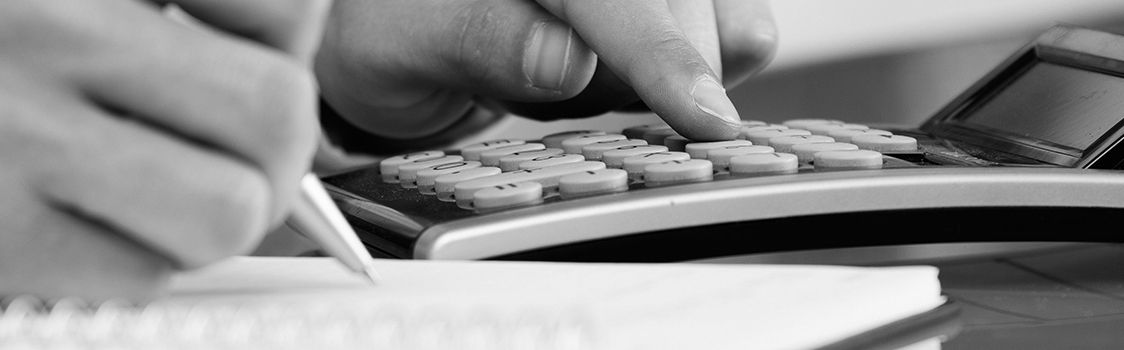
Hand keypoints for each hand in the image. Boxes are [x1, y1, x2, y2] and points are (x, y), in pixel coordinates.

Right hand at [0, 0, 324, 300]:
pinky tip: (62, 241)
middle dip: (269, 151)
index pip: (270, 0)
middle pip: (271, 114)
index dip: (281, 37)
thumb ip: (105, 5)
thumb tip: (219, 34)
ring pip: (218, 213)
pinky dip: (120, 273)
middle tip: (224, 158)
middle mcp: (46, 36)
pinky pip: (125, 284)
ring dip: (202, 220)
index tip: (249, 58)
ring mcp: (10, 147)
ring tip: (140, 204)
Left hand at [317, 0, 776, 142]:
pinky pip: (734, 26)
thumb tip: (568, 60)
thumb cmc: (389, 28)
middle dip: (652, 74)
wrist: (395, 24)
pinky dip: (694, 67)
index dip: (661, 52)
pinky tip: (626, 74)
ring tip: (587, 83)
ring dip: (673, 71)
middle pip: (682, 5)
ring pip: (723, 16)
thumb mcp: (399, 44)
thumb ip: (479, 41)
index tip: (701, 114)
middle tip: (566, 103)